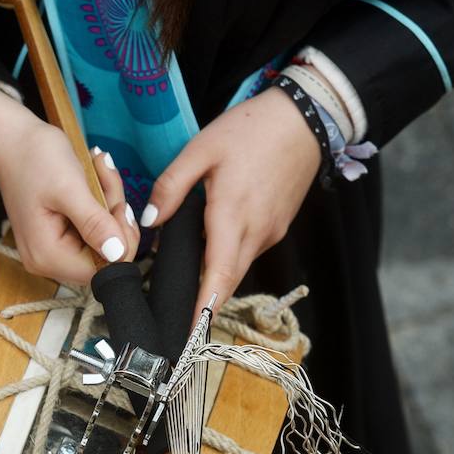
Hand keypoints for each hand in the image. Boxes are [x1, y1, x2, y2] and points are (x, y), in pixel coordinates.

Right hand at [0, 86, 137, 285]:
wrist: (12, 138)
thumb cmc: (33, 158)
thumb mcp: (69, 188)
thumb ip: (94, 224)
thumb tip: (118, 254)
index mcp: (47, 255)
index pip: (104, 269)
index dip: (121, 240)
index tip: (119, 205)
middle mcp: (48, 260)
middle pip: (105, 254)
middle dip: (115, 217)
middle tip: (107, 180)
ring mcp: (53, 249)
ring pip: (103, 239)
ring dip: (109, 204)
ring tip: (98, 172)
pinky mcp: (59, 235)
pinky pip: (93, 228)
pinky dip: (100, 203)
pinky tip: (92, 179)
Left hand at [141, 88, 321, 316]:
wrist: (305, 119)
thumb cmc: (251, 129)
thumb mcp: (201, 149)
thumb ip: (171, 187)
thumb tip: (149, 221)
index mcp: (233, 216)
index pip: (217, 276)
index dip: (204, 308)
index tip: (190, 334)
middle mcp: (256, 233)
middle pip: (227, 281)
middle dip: (205, 305)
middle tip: (181, 325)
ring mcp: (271, 232)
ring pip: (238, 267)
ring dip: (216, 279)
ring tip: (189, 286)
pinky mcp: (278, 227)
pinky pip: (249, 251)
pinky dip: (229, 258)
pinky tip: (213, 247)